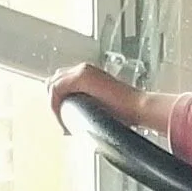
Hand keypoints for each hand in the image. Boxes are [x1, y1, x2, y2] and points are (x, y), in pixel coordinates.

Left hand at [48, 59, 168, 139]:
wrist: (138, 107)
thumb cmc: (126, 111)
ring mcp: (82, 71)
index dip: (58, 99)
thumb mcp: (101, 106)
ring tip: (62, 121)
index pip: (62, 81)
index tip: (62, 116)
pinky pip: (56, 89)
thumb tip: (77, 120)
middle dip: (54, 101)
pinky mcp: (81, 77)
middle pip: (54, 80)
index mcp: (89, 74)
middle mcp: (83, 68)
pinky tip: (62, 117)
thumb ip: (89, 106)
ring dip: (54, 104)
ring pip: (53, 84)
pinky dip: (55, 104)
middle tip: (60, 120)